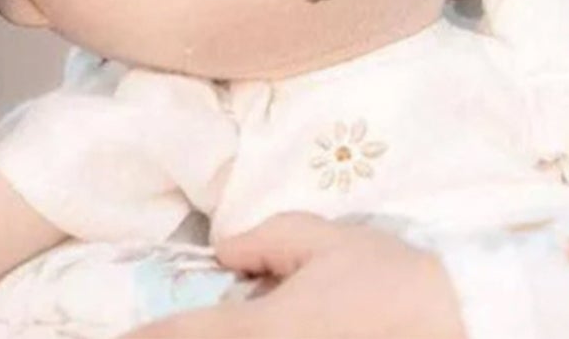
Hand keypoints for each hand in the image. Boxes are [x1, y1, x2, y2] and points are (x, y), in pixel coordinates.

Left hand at [125, 213, 465, 338]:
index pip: (176, 337)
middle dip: (169, 337)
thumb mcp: (328, 240)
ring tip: (187, 325)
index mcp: (258, 331)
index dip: (138, 337)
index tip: (117, 332)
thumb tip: (225, 252)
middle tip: (153, 327)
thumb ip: (268, 240)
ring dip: (206, 337)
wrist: (452, 325)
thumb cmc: (391, 282)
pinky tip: (256, 327)